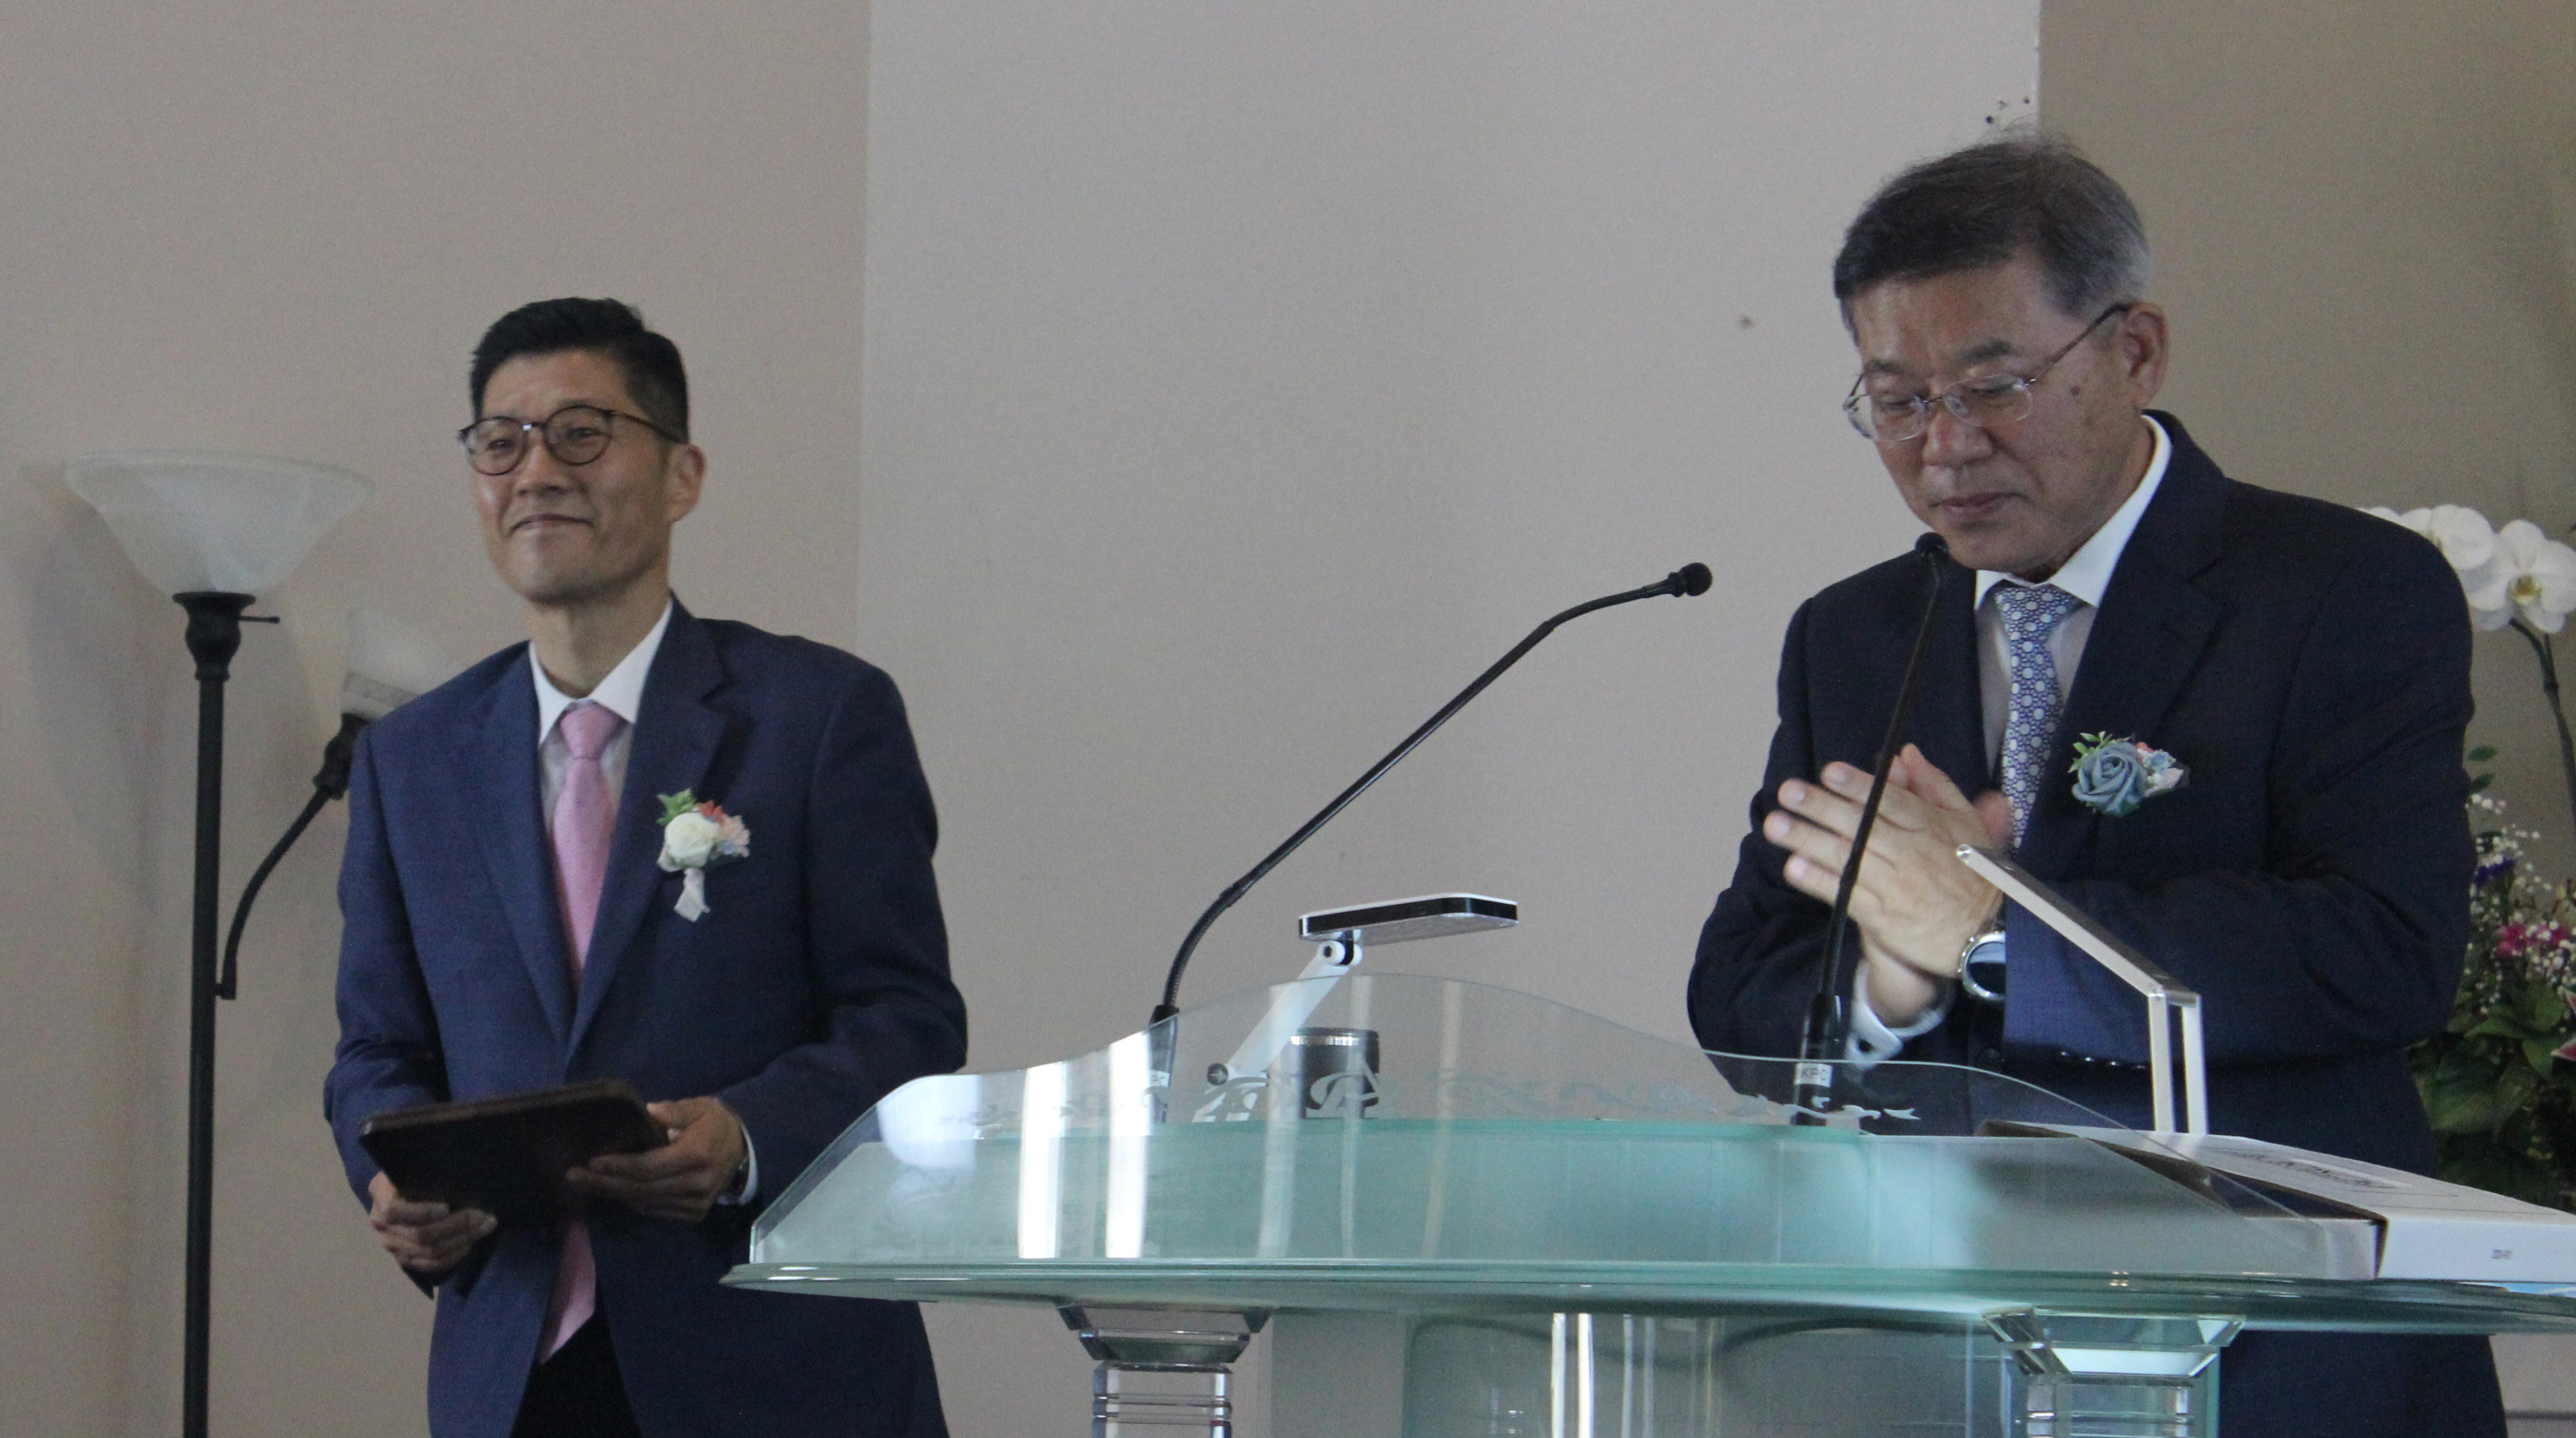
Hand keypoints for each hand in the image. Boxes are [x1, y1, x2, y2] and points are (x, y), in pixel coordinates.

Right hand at [367, 1171, 494, 1274]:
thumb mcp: (420, 1162)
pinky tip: (471, 1243)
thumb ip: (431, 1169)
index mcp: (381, 1194)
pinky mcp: (404, 1258)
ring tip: (486, 1226)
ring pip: (428, 1252)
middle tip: (483, 1215)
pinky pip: (429, 1265)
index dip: (421, 1212)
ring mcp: (391, 1244)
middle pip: (419, 1235)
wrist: (408, 1186)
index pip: (393, 1211)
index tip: (446, 1208)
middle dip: (456, 1226)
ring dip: (461, 1240)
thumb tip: (462, 1172)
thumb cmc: (419, 1169)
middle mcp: (380, 1223)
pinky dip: (453, 1256)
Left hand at [565, 1096, 747, 1224]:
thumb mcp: (699, 1107)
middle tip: (574, 1176)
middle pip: (641, 1189)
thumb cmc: (714, 1124)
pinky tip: (614, 1189)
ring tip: (587, 1182)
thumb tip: (647, 1111)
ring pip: (645, 1203)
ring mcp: (696, 1203)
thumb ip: (674, 1111)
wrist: (743, 1150)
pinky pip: (655, 1211)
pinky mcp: (694, 1214)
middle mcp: (697, 1184)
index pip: (649, 1167)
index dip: (618, 1166)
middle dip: (605, 1183)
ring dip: (614, 1194)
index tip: (592, 1161)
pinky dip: (633, 1201)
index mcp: (697, 1155)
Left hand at [1763, 745, 2011, 1024]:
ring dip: (1808, 840)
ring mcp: (1896, 885)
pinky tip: (1793, 867)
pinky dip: (1819, 881)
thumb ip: (1934, 785)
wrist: (1989, 931)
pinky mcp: (1884, 917)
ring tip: (1775, 824)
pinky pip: (1846, 894)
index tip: (1828, 772)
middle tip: (1788, 791)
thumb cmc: (1975, 871)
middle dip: (1820, 807)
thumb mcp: (1965, 822)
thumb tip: (1905, 753)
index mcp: (1931, 826)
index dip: (1858, 785)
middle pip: (1861, 825)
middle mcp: (1911, 853)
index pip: (1889, 801)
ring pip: (1847, 857)